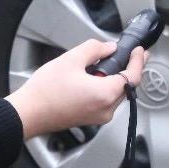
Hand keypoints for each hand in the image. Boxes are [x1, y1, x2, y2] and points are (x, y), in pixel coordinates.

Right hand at [5, 39, 148, 139]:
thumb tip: (109, 48)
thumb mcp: (71, 59)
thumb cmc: (45, 91)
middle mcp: (106, 109)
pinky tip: (96, 78)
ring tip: (109, 64)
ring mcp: (99, 117)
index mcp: (105, 94)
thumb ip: (95, 49)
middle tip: (131, 55)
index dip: (138, 61)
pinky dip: (106, 88)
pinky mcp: (90, 119)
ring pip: (116, 95)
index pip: (133, 76)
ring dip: (117, 79)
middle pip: (127, 87)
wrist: (28, 113)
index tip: (139, 51)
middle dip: (129, 69)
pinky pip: (106, 101)